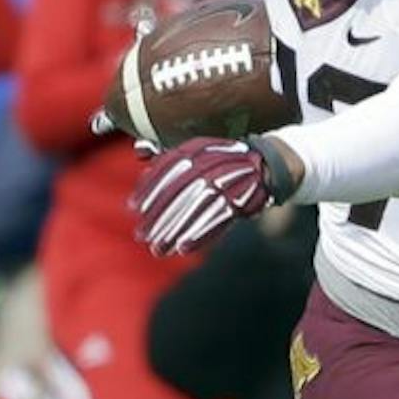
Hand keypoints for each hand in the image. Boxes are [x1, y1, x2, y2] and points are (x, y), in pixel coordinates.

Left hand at [128, 138, 277, 256]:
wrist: (265, 164)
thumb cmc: (224, 159)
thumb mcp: (199, 150)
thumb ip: (171, 154)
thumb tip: (139, 155)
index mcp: (198, 150)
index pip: (167, 170)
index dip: (148, 190)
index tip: (133, 208)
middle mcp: (212, 165)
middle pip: (178, 194)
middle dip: (158, 217)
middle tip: (142, 236)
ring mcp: (228, 185)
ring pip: (195, 211)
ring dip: (175, 231)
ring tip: (159, 248)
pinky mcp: (241, 202)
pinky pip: (217, 221)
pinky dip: (201, 236)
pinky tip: (184, 248)